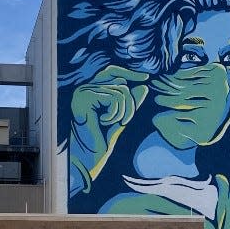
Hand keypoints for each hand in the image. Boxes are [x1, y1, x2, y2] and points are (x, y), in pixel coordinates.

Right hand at [69, 65, 148, 189]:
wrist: (87, 156)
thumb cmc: (99, 141)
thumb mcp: (120, 119)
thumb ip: (130, 104)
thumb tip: (144, 87)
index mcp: (92, 91)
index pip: (113, 72)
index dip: (129, 74)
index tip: (146, 78)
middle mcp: (86, 88)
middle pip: (121, 83)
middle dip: (130, 104)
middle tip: (123, 122)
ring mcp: (83, 91)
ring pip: (121, 91)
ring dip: (122, 112)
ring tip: (110, 123)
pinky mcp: (84, 96)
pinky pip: (114, 97)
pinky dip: (114, 113)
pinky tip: (102, 122)